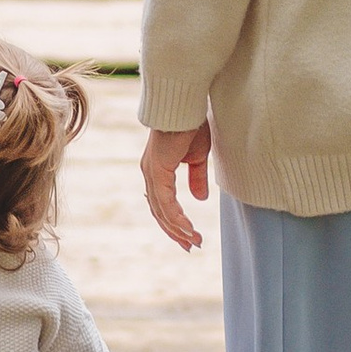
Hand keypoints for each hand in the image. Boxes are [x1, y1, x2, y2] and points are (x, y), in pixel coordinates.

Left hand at [140, 120, 211, 253]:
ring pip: (161, 210)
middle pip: (159, 212)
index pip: (162, 203)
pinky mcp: (157, 171)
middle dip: (175, 231)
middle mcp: (150, 173)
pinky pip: (165, 202)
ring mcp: (151, 173)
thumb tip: (200, 198)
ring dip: (178, 228)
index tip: (189, 236)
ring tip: (193, 241)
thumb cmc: (191, 124)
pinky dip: (176, 218)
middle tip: (190, 246)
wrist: (186, 104)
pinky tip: (187, 228)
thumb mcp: (197, 157)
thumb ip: (197, 178)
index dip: (175, 222)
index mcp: (157, 170)